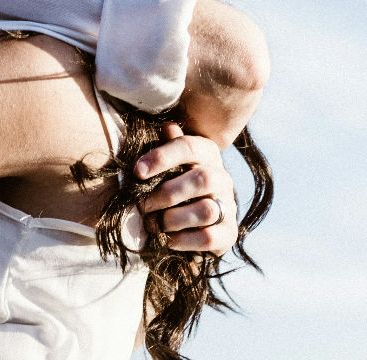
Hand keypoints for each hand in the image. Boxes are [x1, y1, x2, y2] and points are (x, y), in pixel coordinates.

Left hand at [135, 123, 238, 253]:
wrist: (194, 222)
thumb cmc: (173, 183)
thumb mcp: (168, 163)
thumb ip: (167, 146)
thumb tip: (167, 126)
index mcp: (207, 153)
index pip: (188, 147)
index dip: (161, 157)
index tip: (137, 171)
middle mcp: (222, 177)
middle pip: (202, 179)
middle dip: (167, 193)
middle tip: (143, 205)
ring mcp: (228, 205)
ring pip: (206, 210)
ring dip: (173, 219)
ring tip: (155, 224)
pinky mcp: (229, 233)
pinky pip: (209, 237)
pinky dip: (183, 240)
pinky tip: (168, 239)